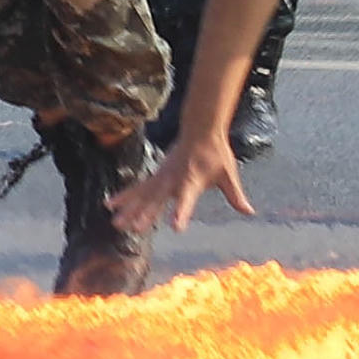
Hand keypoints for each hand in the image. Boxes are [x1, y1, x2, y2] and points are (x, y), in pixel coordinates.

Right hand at [119, 122, 252, 232]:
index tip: (175, 227)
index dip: (181, 212)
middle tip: (133, 229)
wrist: (200, 129)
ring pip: (143, 195)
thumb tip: (249, 212)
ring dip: (129, 209)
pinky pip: (138, 188)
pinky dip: (124, 196)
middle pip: (156, 199)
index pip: (186, 199)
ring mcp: (162, 176)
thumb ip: (235, 195)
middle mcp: (173, 179)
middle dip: (144, 214)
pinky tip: (110, 205)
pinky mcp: (156, 175)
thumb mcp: (229, 175)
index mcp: (192, 180)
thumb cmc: (216, 154)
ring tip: (116, 223)